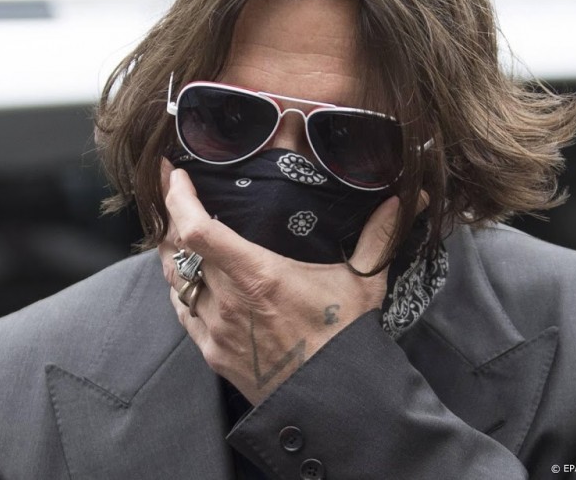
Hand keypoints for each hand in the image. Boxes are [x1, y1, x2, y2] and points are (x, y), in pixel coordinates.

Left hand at [160, 159, 420, 404]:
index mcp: (257, 276)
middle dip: (171, 217)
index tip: (175, 175)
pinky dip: (180, 288)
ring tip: (175, 230)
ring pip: (174, 280)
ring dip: (171, 253)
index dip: (177, 198)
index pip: (197, 230)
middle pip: (177, 249)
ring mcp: (216, 329)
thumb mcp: (364, 283)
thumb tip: (404, 200)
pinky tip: (188, 279)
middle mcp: (228, 300)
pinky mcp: (213, 352)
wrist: (333, 402)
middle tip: (175, 195)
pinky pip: (183, 312)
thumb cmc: (345, 340)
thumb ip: (378, 236)